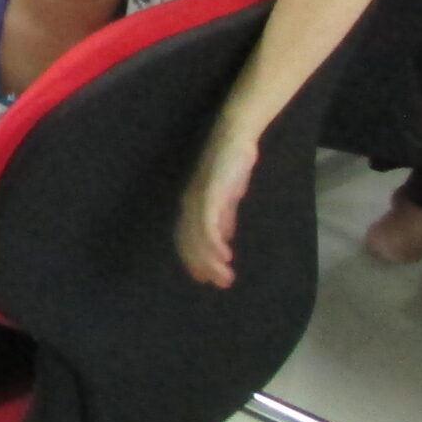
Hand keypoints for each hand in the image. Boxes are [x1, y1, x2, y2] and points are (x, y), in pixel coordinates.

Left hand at [178, 129, 257, 288]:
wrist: (235, 138)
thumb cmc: (230, 164)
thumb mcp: (227, 196)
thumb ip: (224, 216)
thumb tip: (224, 237)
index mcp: (192, 204)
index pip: (186, 238)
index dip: (193, 259)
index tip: (204, 278)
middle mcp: (190, 203)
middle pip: (189, 241)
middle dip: (202, 265)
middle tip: (218, 283)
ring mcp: (198, 198)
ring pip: (198, 236)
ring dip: (210, 259)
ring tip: (224, 276)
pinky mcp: (210, 192)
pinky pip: (208, 222)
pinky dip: (214, 242)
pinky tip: (224, 255)